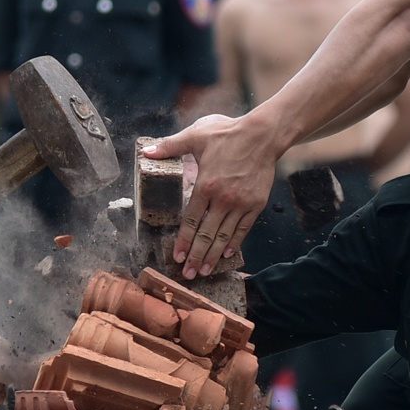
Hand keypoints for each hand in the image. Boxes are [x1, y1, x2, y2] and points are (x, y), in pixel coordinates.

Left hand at [145, 114, 273, 278]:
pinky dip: (235, 243)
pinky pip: (243, 229)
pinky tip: (226, 254)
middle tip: (189, 274)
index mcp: (205, 185)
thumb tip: (146, 151)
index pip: (191, 220)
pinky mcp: (256, 204)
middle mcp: (223, 199)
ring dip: (213, 256)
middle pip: (206, 234)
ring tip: (205, 271)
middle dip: (196, 257)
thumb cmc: (228, 135)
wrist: (262, 135)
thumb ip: (170, 146)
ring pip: (224, 236)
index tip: (177, 256)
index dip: (183, 241)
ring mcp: (241, 203)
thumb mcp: (196, 136)